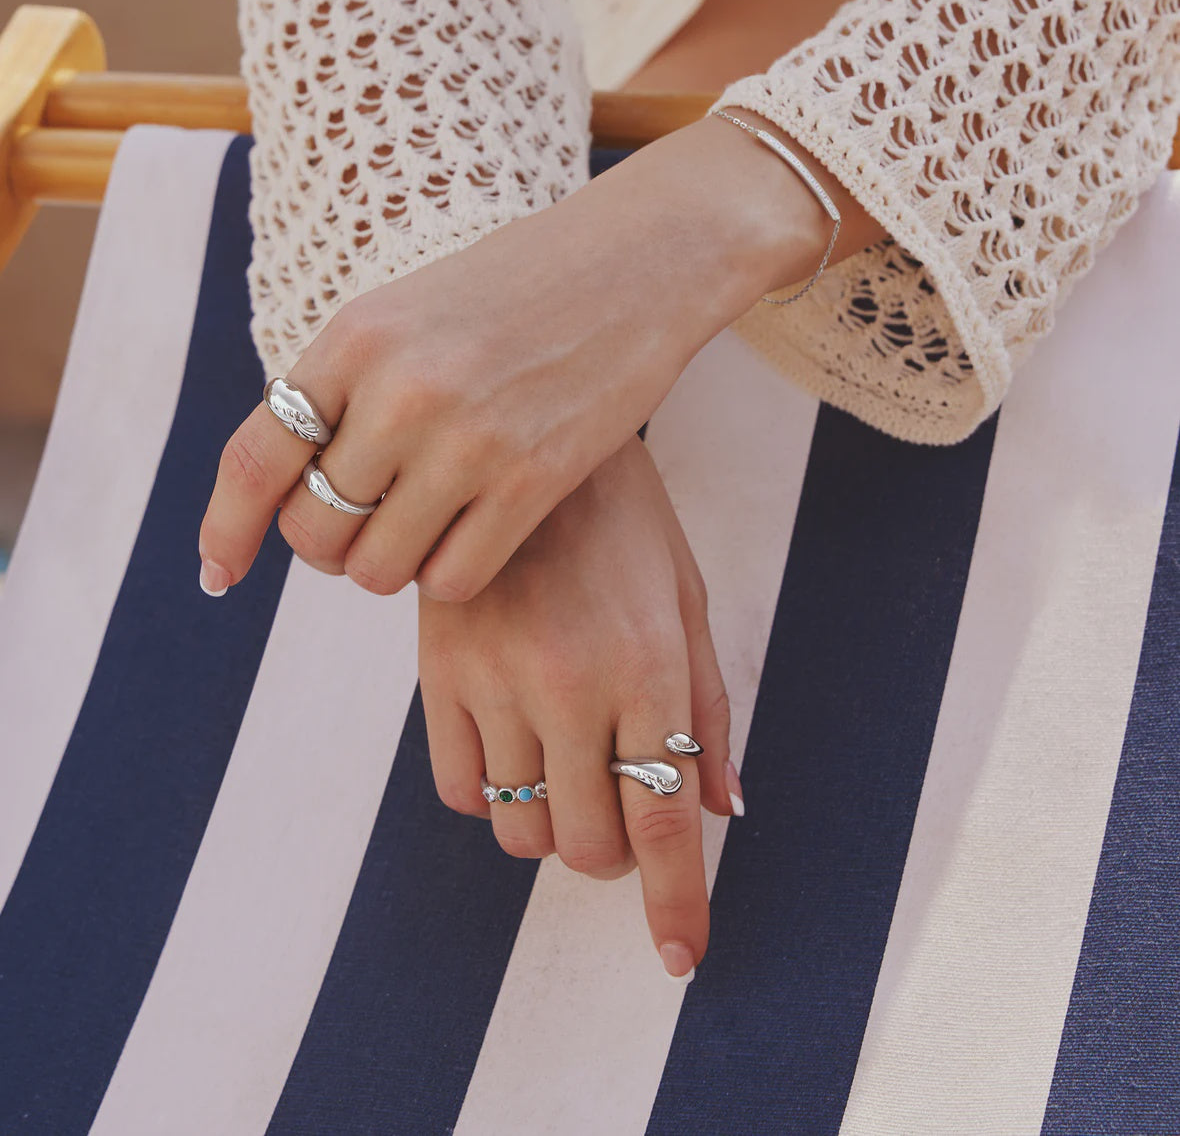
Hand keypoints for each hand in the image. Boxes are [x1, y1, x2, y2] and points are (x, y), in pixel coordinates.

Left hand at [197, 112, 829, 601]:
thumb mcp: (410, 311)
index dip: (224, 529)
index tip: (218, 574)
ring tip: (423, 532)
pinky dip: (450, 578)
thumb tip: (296, 487)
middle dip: (327, 548)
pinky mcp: (534, 480)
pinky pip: (452, 580)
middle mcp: (401, 391)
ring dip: (389, 568)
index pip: (255, 458)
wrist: (639, 260)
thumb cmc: (520, 287)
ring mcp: (469, 439)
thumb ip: (347, 388)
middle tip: (364, 532)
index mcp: (355, 338)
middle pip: (312, 530)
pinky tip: (474, 540)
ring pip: (377, 568)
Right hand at [418, 435, 743, 978]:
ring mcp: (494, 679)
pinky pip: (459, 789)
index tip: (681, 958)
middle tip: (622, 809)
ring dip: (555, 827)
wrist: (520, 431)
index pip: (664, 816)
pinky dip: (494, 800)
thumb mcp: (687, 595)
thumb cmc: (625, 518)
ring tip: (569, 771)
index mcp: (648, 662)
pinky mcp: (438, 671)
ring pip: (519, 831)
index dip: (677, 901)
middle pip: (587, 843)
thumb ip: (708, 705)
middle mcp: (570, 683)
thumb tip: (728, 810)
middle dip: (615, 853)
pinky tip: (516, 753)